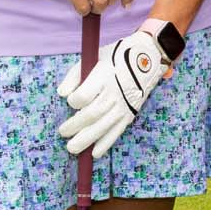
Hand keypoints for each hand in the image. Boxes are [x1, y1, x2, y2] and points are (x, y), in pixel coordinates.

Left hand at [57, 28, 167, 157]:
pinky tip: (94, 153)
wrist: (149, 57)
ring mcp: (124, 104)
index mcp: (104, 76)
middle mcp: (114, 92)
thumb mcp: (95, 57)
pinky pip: (117, 131)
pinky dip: (106, 143)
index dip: (74, 101)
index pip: (85, 95)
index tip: (70, 100)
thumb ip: (75, 75)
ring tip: (71, 148)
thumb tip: (62, 94)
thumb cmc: (116, 56)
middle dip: (75, 126)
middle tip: (62, 132)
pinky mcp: (130, 113)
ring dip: (86, 139)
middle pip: (92, 114)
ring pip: (103, 126)